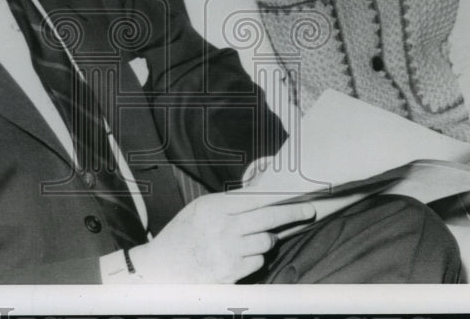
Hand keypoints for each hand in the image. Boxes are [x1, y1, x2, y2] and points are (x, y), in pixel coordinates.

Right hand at [128, 191, 314, 282]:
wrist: (161, 268)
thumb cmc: (182, 235)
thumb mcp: (201, 209)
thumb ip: (228, 203)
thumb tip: (261, 196)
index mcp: (214, 207)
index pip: (257, 199)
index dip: (283, 199)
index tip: (301, 199)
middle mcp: (223, 228)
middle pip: (269, 219)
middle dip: (293, 214)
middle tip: (308, 212)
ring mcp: (227, 252)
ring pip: (266, 242)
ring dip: (266, 240)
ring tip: (249, 239)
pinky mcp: (230, 274)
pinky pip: (258, 262)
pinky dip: (254, 258)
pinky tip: (239, 255)